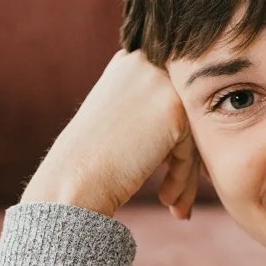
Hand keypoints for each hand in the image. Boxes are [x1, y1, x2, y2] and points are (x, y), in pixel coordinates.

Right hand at [20, 49, 201, 219]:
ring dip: (185, 173)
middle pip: (185, 112)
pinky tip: (166, 199)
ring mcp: (161, 83)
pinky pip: (192, 148)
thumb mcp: (117, 114)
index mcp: (131, 60)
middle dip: (184, 156)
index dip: (175, 136)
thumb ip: (148, 105)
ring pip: (192, 133)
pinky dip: (182, 177)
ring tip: (174, 204)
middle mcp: (146, 63)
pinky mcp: (175, 110)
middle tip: (178, 196)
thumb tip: (189, 118)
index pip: (172, 95)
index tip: (169, 169)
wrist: (73, 179)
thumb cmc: (91, 158)